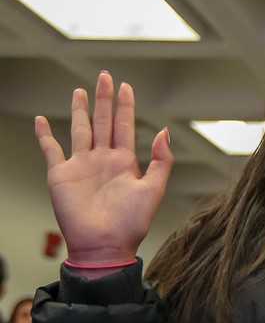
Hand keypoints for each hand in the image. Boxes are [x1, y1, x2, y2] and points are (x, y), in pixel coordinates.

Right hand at [34, 72, 172, 266]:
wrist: (105, 246)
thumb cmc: (131, 224)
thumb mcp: (154, 190)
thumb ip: (162, 161)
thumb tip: (164, 131)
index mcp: (125, 162)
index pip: (125, 127)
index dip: (125, 107)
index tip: (126, 86)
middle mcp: (103, 160)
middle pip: (102, 122)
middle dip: (104, 100)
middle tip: (105, 76)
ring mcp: (81, 165)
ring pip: (79, 130)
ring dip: (79, 110)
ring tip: (80, 91)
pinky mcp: (61, 175)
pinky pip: (50, 150)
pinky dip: (44, 135)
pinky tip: (41, 120)